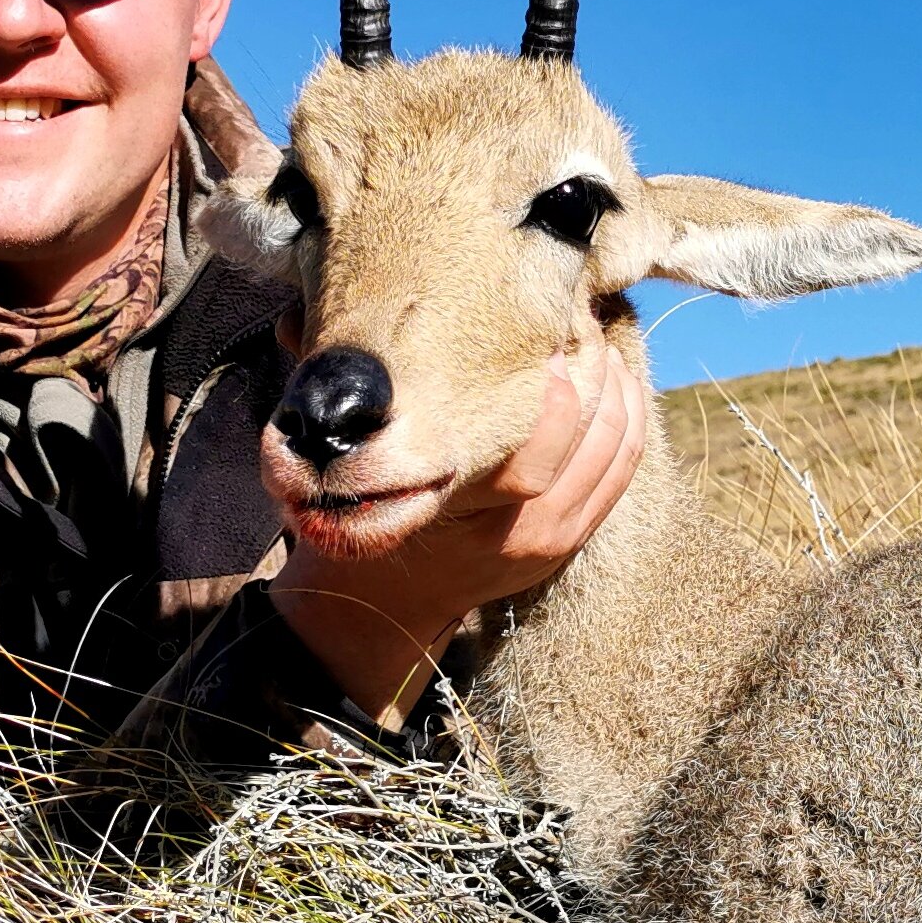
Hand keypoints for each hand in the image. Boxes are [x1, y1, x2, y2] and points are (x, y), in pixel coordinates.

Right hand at [268, 339, 648, 724]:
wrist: (384, 607)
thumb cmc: (356, 516)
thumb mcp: (337, 462)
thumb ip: (325, 391)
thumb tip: (292, 315)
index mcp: (458, 506)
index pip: (533, 447)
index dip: (553, 385)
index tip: (543, 329)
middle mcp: (514, 529)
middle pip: (587, 437)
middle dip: (595, 368)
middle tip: (581, 318)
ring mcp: (550, 541)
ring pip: (614, 451)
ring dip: (620, 389)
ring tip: (601, 341)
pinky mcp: (570, 544)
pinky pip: (621, 475)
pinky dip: (629, 423)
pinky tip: (619, 383)